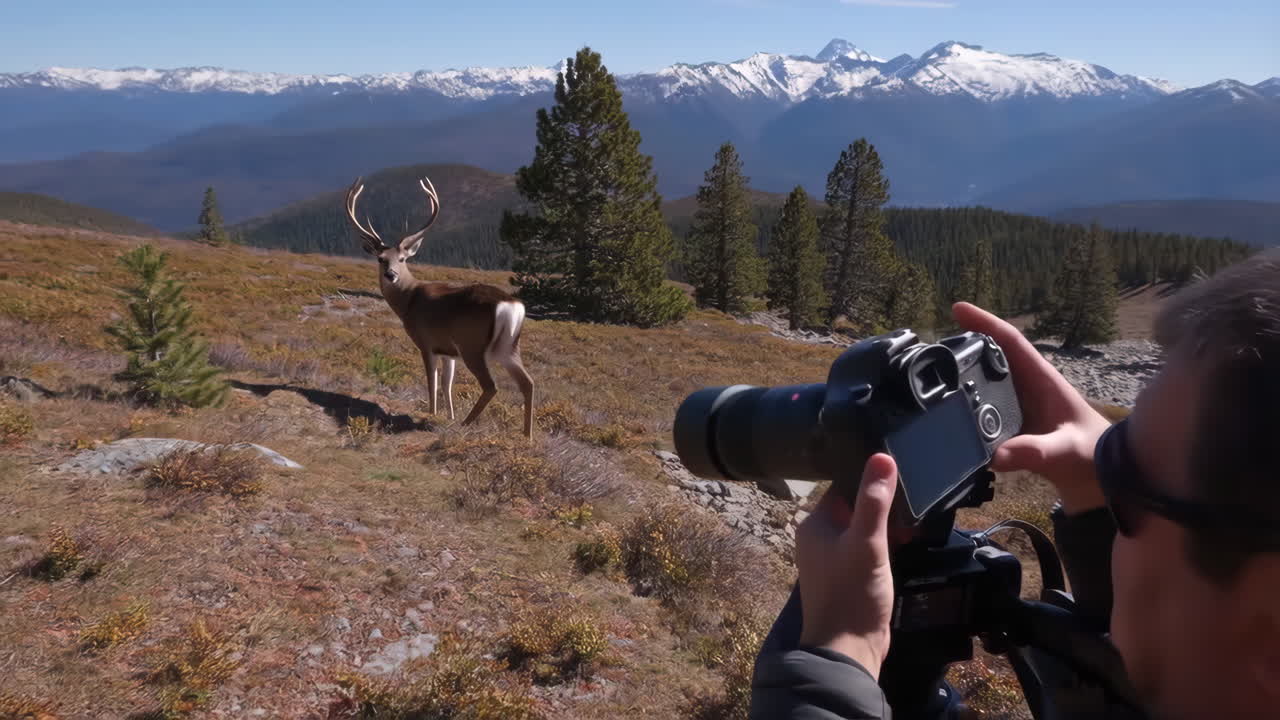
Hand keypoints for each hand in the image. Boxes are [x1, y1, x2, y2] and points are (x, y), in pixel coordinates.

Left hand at [796, 453, 897, 679]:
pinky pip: (870, 550)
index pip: (840, 487)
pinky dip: (887, 544)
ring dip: (886, 524)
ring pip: (863, 529)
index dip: (867, 478)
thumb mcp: (867, 542)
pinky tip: (909, 540)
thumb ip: (874, 501)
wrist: (848, 649)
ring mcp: (835, 559)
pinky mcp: (851, 577)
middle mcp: (820, 539)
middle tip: (913, 492)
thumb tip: (882, 458)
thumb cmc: (852, 594)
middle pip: (854, 507)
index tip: (896, 469)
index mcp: (814, 525)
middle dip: (881, 502)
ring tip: (914, 516)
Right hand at [951, 302, 1109, 512]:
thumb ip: (1034, 452)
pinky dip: (968, 402)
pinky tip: (950, 411)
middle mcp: (1029, 386)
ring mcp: (1022, 404)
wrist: (1105, 478)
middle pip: (994, 355)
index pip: (1011, 342)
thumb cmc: (1092, 457)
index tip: (958, 309)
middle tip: (933, 342)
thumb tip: (996, 455)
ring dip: (965, 371)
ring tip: (933, 370)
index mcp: (1043, 380)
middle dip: (967, 342)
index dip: (985, 322)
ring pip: (988, 378)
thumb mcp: (1064, 452)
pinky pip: (987, 404)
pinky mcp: (1016, 423)